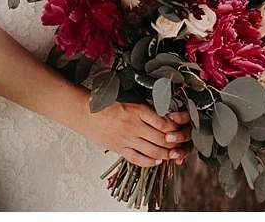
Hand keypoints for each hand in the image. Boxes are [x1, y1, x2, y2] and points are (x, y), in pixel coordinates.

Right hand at [74, 99, 191, 167]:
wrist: (84, 112)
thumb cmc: (106, 104)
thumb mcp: (129, 101)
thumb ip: (145, 110)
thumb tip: (166, 117)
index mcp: (138, 110)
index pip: (164, 123)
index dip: (176, 129)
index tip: (180, 129)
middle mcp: (134, 125)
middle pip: (162, 139)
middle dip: (174, 144)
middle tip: (181, 144)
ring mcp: (127, 139)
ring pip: (154, 151)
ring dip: (166, 155)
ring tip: (172, 154)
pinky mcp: (120, 148)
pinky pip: (139, 159)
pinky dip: (151, 162)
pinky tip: (157, 161)